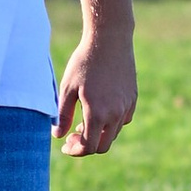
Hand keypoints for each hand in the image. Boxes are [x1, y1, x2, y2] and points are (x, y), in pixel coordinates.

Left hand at [54, 26, 136, 156]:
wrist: (109, 40)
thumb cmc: (84, 62)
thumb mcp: (67, 88)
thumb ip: (62, 115)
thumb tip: (58, 136)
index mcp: (97, 113)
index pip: (88, 147)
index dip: (75, 151)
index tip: (65, 145)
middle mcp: (115, 114)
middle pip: (103, 146)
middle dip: (87, 146)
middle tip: (73, 137)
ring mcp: (126, 106)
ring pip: (113, 133)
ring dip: (98, 134)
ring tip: (83, 122)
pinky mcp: (132, 98)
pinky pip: (123, 120)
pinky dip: (110, 123)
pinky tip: (100, 111)